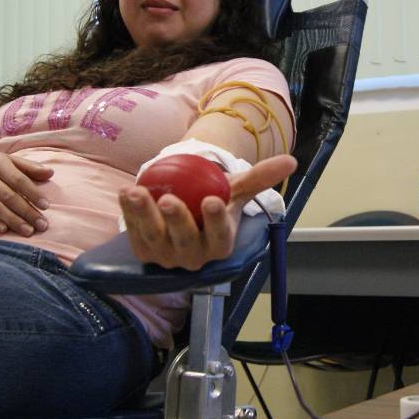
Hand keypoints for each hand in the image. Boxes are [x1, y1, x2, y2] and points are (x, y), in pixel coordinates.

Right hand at [0, 152, 53, 235]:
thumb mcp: (8, 161)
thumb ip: (29, 167)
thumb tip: (50, 173)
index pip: (18, 180)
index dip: (33, 193)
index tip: (46, 206)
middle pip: (8, 196)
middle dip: (26, 212)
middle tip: (42, 225)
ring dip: (12, 220)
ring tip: (28, 231)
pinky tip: (3, 230)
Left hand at [119, 154, 296, 270]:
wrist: (186, 212)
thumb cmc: (214, 199)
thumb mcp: (235, 189)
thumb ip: (261, 177)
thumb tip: (292, 161)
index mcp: (221, 246)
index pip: (220, 236)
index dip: (216, 221)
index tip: (213, 201)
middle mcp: (194, 257)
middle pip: (186, 241)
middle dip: (177, 221)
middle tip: (169, 199)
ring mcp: (167, 257)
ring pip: (155, 238)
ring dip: (144, 216)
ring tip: (137, 192)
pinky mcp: (144, 252)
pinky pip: (135, 233)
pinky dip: (129, 213)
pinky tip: (126, 193)